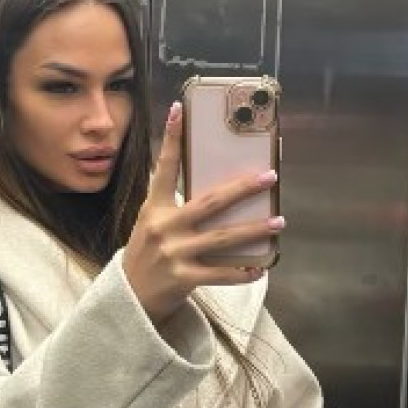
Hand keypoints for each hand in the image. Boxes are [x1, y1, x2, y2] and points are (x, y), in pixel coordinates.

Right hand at [122, 101, 284, 325]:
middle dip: (243, 188)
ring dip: (254, 229)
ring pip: (223, 237)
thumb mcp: (153, 224)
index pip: (165, 167)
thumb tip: (222, 189)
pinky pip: (220, 273)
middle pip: (209, 202)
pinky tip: (261, 266)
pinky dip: (242, 271)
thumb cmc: (149, 254)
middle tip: (269, 176)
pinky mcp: (183, 278)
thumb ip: (178, 206)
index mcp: (154, 208)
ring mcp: (173, 253)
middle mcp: (164, 227)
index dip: (173, 138)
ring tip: (278, 221)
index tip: (179, 109)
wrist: (129, 298)